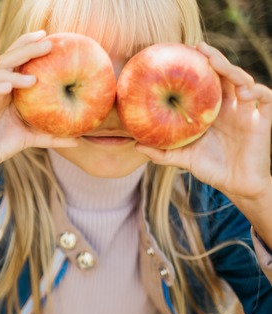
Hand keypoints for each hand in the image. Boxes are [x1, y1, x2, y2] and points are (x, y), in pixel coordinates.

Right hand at [0, 30, 78, 185]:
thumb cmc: (1, 144)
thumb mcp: (30, 138)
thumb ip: (51, 136)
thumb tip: (79, 140)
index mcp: (6, 88)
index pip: (16, 58)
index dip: (28, 44)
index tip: (48, 36)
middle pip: (7, 58)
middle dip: (26, 48)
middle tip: (47, 43)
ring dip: (11, 72)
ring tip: (33, 79)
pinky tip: (8, 88)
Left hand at [136, 42, 271, 202]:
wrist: (236, 185)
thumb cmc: (210, 168)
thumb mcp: (183, 159)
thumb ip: (161, 153)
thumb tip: (135, 145)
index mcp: (211, 111)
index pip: (206, 82)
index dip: (198, 66)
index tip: (182, 52)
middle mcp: (229, 106)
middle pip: (225, 75)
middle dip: (214, 59)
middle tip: (198, 48)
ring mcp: (247, 111)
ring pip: (244, 81)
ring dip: (232, 70)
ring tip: (216, 63)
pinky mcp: (263, 120)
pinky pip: (266, 99)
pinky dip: (258, 91)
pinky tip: (246, 91)